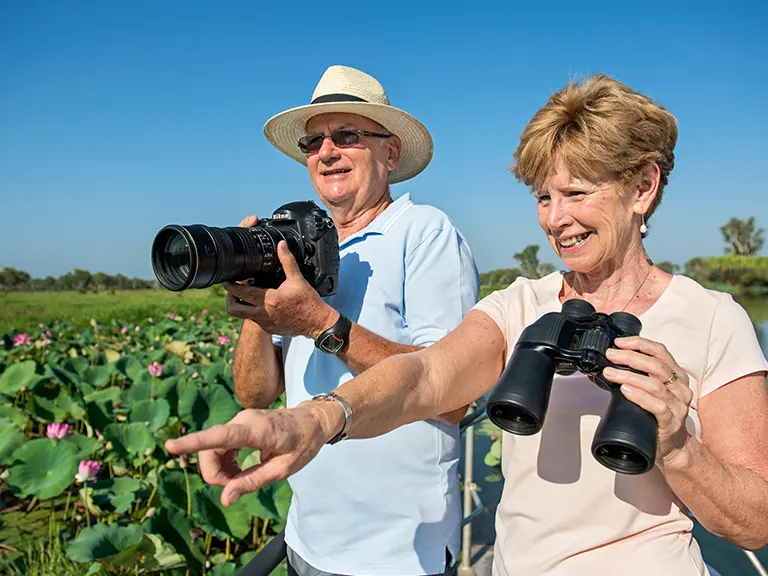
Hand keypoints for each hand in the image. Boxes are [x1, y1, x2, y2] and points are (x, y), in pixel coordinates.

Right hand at [165, 403, 338, 506]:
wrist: (313, 420)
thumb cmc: (302, 444)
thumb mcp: (283, 469)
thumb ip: (252, 482)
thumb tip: (225, 499)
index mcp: (256, 430)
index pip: (220, 437)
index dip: (193, 442)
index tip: (170, 446)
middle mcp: (243, 420)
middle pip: (210, 450)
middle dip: (214, 474)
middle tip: (235, 487)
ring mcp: (239, 420)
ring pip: (212, 449)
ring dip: (219, 470)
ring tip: (240, 479)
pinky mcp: (238, 424)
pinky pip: (219, 445)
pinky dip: (223, 462)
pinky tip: (236, 470)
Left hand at [223, 240, 336, 337]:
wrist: (317, 323)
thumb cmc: (308, 303)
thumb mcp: (297, 279)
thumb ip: (287, 260)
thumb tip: (281, 245)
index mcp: (268, 299)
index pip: (240, 292)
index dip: (230, 285)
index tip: (228, 279)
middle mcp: (263, 314)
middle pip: (233, 309)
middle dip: (229, 298)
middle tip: (233, 289)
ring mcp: (265, 323)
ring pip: (243, 316)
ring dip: (241, 305)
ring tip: (246, 296)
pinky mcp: (269, 329)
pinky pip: (255, 321)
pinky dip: (253, 312)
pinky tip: (261, 304)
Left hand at [602, 336, 693, 470]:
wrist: (672, 447)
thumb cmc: (657, 416)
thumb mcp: (649, 392)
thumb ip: (633, 377)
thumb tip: (605, 367)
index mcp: (676, 376)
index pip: (661, 352)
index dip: (640, 344)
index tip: (619, 342)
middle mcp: (680, 388)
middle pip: (656, 366)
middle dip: (630, 357)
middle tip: (610, 355)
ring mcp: (678, 406)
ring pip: (655, 385)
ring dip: (629, 376)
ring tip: (611, 373)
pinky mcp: (672, 422)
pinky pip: (658, 406)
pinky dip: (640, 396)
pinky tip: (626, 391)